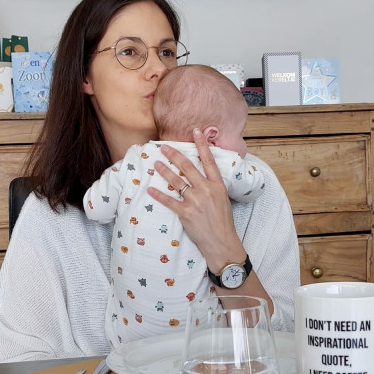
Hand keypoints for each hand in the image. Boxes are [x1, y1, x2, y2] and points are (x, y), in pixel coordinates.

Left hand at [147, 129, 244, 270]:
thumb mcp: (223, 199)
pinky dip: (158, 195)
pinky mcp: (186, 213)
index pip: (209, 160)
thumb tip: (203, 176)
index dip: (202, 145)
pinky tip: (150, 189)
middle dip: (175, 155)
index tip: (195, 131)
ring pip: (176, 181)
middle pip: (188, 167)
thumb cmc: (223, 222)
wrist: (222, 242)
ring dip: (164, 171)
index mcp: (217, 185)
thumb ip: (213, 186)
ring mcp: (195, 201)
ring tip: (156, 163)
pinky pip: (169, 201)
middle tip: (164, 147)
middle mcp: (206, 190)